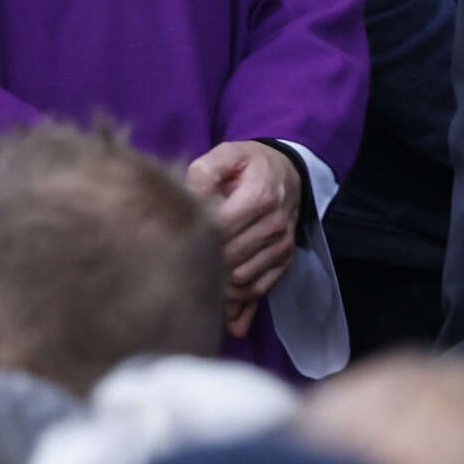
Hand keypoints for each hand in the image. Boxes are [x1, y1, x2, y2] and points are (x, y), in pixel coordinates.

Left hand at [185, 140, 305, 317]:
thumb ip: (203, 172)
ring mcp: (282, 244)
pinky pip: (260, 289)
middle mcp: (275, 223)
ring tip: (195, 278)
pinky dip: (239, 301)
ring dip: (217, 284)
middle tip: (179, 262)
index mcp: (260, 195)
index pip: (221, 229)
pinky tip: (221, 308)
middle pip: (230, 258)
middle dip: (203, 262)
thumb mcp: (226, 155)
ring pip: (243, 279)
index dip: (196, 237)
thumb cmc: (249, 165)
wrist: (288, 172)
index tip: (175, 238)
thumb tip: (187, 199)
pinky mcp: (284, 260)